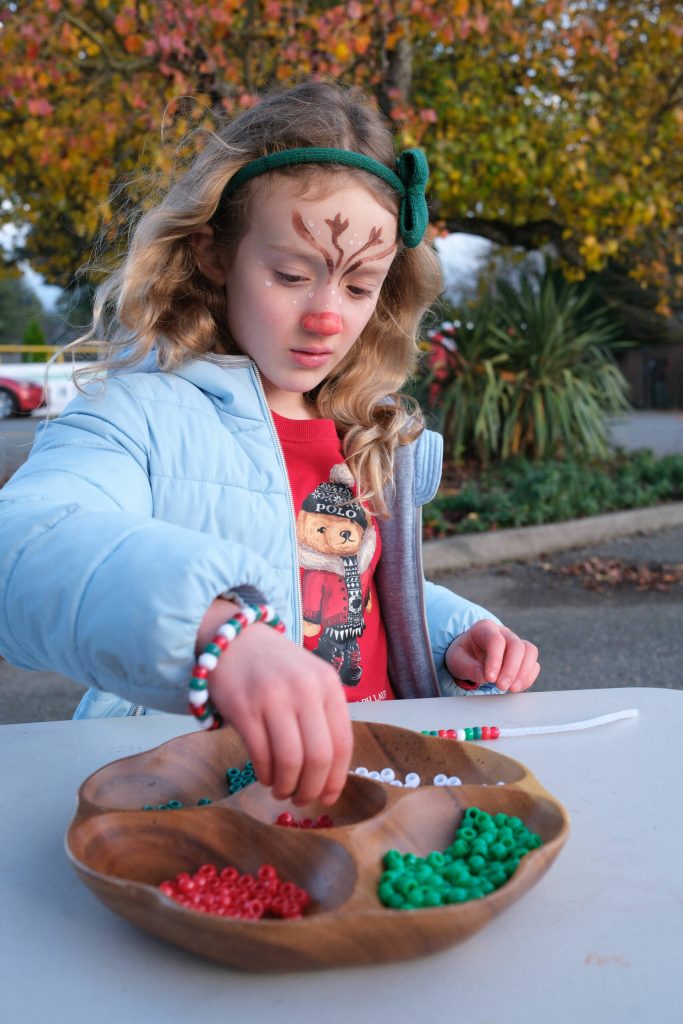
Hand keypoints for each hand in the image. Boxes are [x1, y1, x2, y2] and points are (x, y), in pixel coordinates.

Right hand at [198, 601, 352, 805]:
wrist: (236, 639)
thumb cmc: (278, 667)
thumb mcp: (311, 681)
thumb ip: (324, 717)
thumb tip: (330, 774)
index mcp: (328, 685)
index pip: (342, 743)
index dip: (336, 778)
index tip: (328, 797)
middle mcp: (304, 689)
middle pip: (318, 757)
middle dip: (312, 789)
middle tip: (302, 799)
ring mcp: (273, 697)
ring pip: (289, 761)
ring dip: (286, 786)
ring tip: (281, 790)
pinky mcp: (244, 707)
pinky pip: (261, 755)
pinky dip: (265, 775)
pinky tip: (265, 776)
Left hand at [445, 618, 539, 692]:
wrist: (469, 656)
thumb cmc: (463, 655)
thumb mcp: (456, 660)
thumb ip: (469, 667)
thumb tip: (485, 677)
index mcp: (485, 628)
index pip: (496, 640)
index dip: (495, 660)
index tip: (490, 678)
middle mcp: (504, 633)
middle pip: (517, 646)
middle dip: (511, 669)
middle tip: (501, 686)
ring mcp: (516, 643)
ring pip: (530, 652)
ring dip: (523, 673)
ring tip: (511, 689)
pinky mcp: (523, 657)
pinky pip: (533, 665)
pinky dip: (527, 678)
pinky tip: (515, 687)